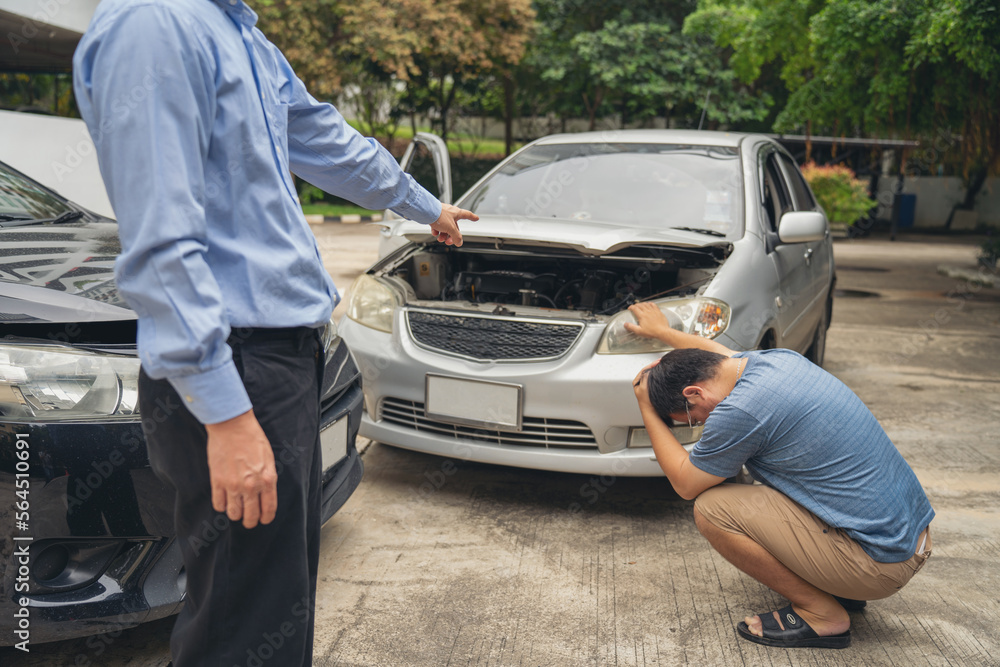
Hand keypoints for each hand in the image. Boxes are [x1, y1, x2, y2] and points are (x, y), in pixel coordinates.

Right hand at [205, 410, 277, 528]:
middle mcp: (251, 485)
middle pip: (251, 516)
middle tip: (249, 520)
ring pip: (234, 513)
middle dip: (251, 521)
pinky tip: (224, 500)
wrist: (232, 426)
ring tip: (236, 509)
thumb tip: (266, 493)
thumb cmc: (252, 438)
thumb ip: (268, 478)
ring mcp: (233, 485)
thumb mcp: (269, 458)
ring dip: (235, 514)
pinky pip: (218, 504)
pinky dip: (221, 506)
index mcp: (267, 479)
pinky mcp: (217, 481)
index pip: (269, 509)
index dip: (266, 518)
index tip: (263, 520)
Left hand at [429, 203, 477, 246]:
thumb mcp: (451, 228)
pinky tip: (434, 232)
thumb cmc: (438, 215)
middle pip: (454, 226)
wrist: (425, 211)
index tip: (476, 218)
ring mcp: (441, 215)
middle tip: (449, 241)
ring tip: (440, 238)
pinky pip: (437, 225)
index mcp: (456, 213)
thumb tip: (459, 242)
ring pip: (445, 227)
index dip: (472, 217)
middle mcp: (450, 213)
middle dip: (451, 235)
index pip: (467, 215)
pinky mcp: (434, 216)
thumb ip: (456, 236)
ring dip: (443, 235)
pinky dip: (436, 231)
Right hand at [624, 302, 672, 341]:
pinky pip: (653, 305)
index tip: (629, 308)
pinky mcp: (658, 311)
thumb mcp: (639, 331)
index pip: (635, 308)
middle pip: (640, 305)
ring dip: (642, 303)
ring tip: (640, 305)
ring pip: (646, 304)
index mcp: (642, 316)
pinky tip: (649, 304)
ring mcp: (653, 311)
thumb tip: (625, 324)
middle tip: (634, 307)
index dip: (631, 307)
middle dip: (636, 305)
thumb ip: (631, 327)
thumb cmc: (652, 332)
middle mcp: (647, 312)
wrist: (662, 331)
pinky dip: (650, 303)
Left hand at [632, 358, 659, 405]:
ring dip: (656, 370)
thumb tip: (648, 370)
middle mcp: (641, 382)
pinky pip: (655, 378)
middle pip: (648, 371)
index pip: (644, 370)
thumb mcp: (643, 388)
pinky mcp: (652, 387)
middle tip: (661, 362)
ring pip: (652, 374)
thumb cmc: (646, 401)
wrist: (651, 410)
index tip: (657, 362)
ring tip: (662, 365)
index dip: (651, 365)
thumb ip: (644, 378)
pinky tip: (662, 373)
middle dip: (654, 366)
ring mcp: (647, 385)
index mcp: (636, 382)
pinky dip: (658, 375)